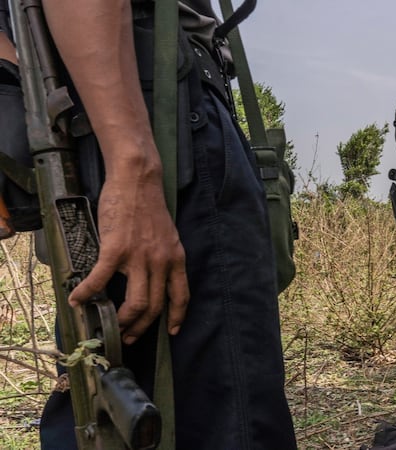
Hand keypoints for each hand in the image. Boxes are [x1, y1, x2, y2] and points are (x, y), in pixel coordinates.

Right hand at [68, 175, 189, 344]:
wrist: (138, 180)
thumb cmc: (148, 206)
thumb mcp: (167, 236)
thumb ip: (163, 256)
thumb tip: (153, 275)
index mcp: (176, 259)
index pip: (181, 296)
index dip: (176, 317)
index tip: (170, 331)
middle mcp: (162, 262)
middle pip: (155, 307)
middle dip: (141, 327)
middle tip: (128, 336)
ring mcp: (140, 257)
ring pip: (136, 303)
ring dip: (121, 321)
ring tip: (110, 327)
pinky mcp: (116, 249)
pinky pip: (101, 279)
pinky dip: (87, 293)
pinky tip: (77, 300)